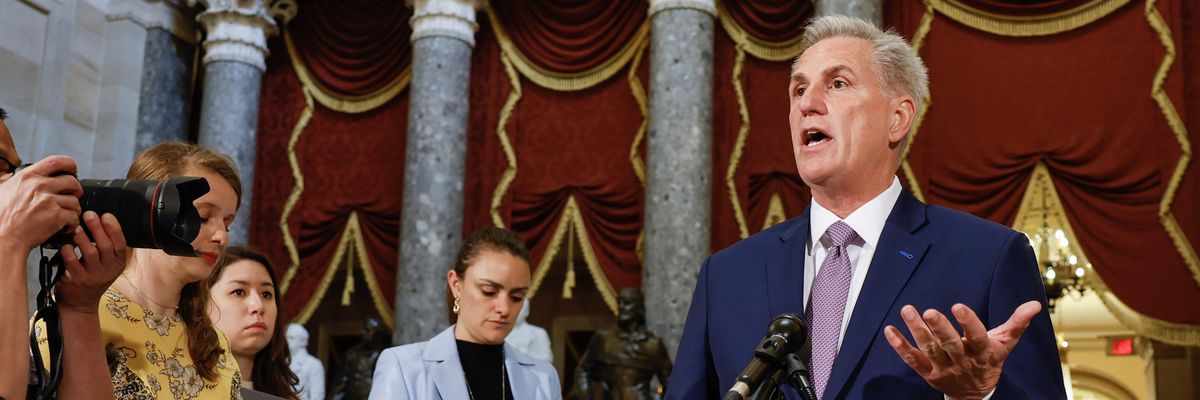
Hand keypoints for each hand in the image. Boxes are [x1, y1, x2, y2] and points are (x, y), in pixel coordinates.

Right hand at [0, 155, 81, 249]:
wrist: (3, 238)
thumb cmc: (0, 218)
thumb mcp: (3, 190)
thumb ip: (18, 181)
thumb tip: (27, 176)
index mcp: (27, 177)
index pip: (55, 161)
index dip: (69, 164)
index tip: (73, 170)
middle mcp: (39, 186)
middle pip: (72, 181)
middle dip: (76, 190)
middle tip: (72, 196)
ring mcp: (48, 201)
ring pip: (75, 201)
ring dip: (73, 209)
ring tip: (65, 215)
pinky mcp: (56, 216)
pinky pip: (74, 217)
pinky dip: (72, 223)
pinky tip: (64, 226)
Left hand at [56, 211, 126, 313]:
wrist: (80, 304)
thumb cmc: (93, 278)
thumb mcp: (107, 265)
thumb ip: (107, 247)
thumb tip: (99, 221)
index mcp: (118, 264)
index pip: (120, 243)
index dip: (114, 228)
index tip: (106, 215)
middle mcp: (107, 270)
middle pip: (105, 245)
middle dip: (97, 227)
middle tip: (89, 215)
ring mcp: (92, 276)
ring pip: (89, 252)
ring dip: (82, 237)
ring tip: (76, 228)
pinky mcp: (76, 280)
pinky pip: (71, 261)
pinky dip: (68, 250)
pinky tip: (65, 245)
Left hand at [883, 301, 1042, 399]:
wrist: (976, 394)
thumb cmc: (989, 360)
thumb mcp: (1005, 343)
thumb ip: (1017, 323)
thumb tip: (1035, 304)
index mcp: (982, 352)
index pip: (977, 337)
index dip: (968, 323)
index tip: (957, 306)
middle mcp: (962, 362)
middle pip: (950, 345)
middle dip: (939, 328)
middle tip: (929, 311)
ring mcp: (943, 369)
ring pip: (929, 350)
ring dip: (917, 331)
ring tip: (908, 311)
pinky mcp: (928, 373)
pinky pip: (912, 360)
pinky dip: (899, 346)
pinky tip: (890, 330)